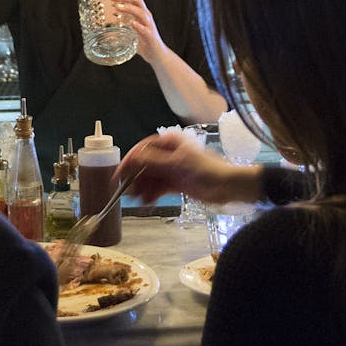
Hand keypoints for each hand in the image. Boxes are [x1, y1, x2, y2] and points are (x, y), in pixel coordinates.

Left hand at [112, 0, 165, 61]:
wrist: (156, 54)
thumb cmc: (143, 40)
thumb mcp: (131, 27)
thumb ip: (122, 21)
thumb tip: (106, 19)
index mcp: (141, 11)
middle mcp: (146, 15)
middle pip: (138, 0)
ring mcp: (148, 25)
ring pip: (141, 12)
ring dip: (128, 8)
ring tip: (117, 7)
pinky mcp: (149, 36)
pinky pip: (144, 29)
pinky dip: (138, 25)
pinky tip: (132, 23)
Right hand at [116, 132, 261, 204]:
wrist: (227, 186)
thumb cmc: (205, 169)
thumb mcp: (176, 164)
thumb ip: (152, 162)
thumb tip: (132, 158)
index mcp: (169, 142)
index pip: (142, 150)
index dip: (129, 163)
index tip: (118, 176)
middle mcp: (168, 154)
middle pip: (144, 166)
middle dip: (136, 179)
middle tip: (128, 193)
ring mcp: (171, 169)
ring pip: (150, 178)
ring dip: (143, 189)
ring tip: (139, 201)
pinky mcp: (175, 183)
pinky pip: (158, 188)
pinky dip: (152, 195)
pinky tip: (148, 203)